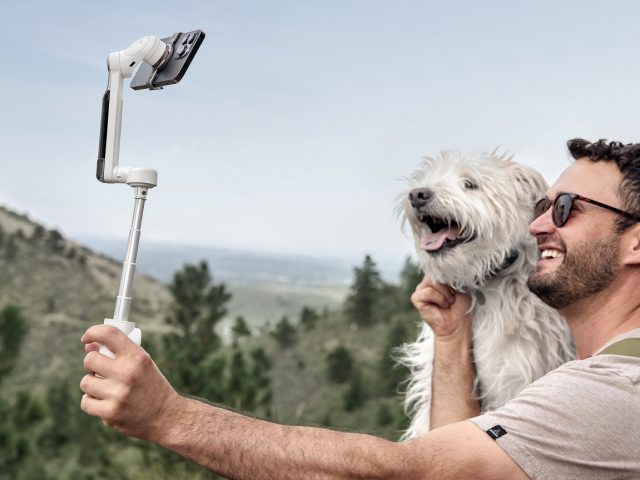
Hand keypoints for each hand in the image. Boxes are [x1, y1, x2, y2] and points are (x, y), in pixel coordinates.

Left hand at [80, 324, 180, 440]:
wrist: (166, 416)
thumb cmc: (152, 386)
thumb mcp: (142, 363)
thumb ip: (118, 353)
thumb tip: (89, 346)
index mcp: (137, 357)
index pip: (108, 334)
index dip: (93, 332)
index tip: (87, 338)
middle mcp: (127, 373)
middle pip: (90, 360)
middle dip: (92, 364)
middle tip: (101, 370)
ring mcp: (117, 394)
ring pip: (85, 382)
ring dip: (92, 384)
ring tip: (107, 388)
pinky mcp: (110, 413)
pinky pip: (86, 402)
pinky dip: (92, 402)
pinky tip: (105, 402)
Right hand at [411, 277, 471, 340]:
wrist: (456, 324)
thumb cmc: (459, 306)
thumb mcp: (462, 288)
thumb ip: (454, 278)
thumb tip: (448, 271)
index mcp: (437, 276)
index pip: (442, 267)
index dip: (452, 277)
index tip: (457, 289)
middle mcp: (427, 281)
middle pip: (438, 274)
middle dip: (449, 287)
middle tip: (453, 298)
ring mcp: (420, 289)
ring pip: (434, 282)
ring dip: (446, 294)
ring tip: (447, 303)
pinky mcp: (416, 298)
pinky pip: (429, 292)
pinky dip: (439, 299)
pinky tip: (441, 306)